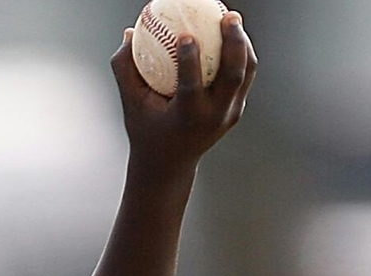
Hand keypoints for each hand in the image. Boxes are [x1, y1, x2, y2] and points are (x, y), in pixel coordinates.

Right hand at [111, 10, 256, 171]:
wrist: (170, 164)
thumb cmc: (146, 130)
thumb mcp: (131, 103)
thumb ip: (125, 68)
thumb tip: (128, 33)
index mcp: (186, 117)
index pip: (191, 86)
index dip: (190, 59)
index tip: (185, 34)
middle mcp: (213, 116)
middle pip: (233, 76)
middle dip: (234, 43)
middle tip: (228, 16)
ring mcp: (229, 114)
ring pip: (245, 73)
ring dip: (243, 44)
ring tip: (232, 19)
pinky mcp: (235, 110)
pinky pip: (243, 76)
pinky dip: (241, 54)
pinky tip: (231, 34)